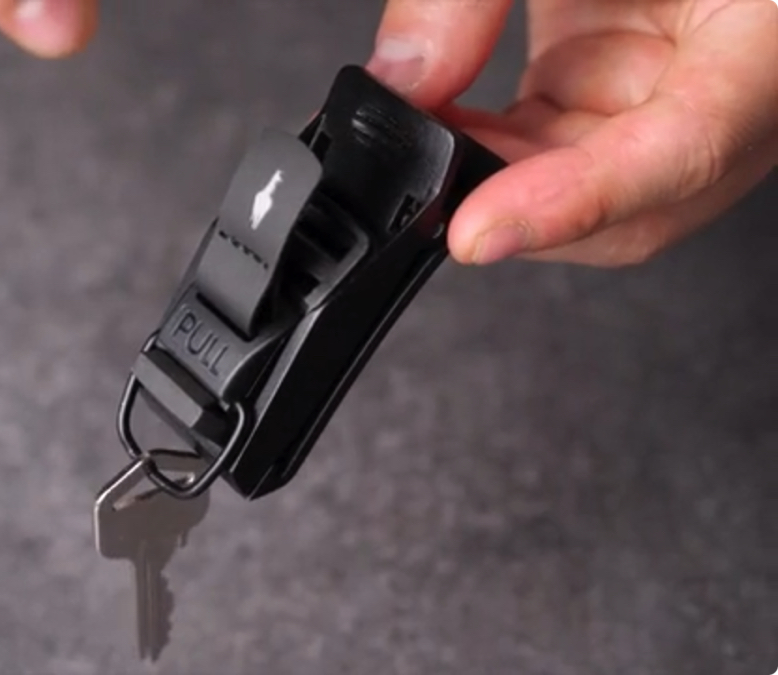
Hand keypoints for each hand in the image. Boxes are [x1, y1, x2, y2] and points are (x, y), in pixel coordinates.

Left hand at [368, 0, 777, 266]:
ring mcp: (684, 80)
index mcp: (767, 24)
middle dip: (522, 201)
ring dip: (498, 177)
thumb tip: (406, 75)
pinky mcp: (630, 75)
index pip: (690, 145)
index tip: (481, 229)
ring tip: (425, 132)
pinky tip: (444, 123)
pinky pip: (564, 143)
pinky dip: (493, 148)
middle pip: (641, 197)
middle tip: (424, 175)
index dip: (580, 200)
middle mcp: (740, 70)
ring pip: (594, 181)